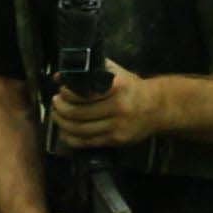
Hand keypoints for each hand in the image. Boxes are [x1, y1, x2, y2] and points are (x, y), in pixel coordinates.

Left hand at [51, 60, 168, 148]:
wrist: (157, 107)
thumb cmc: (132, 88)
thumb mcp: (115, 72)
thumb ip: (90, 70)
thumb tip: (60, 76)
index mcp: (117, 88)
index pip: (84, 94)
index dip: (68, 94)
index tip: (61, 91)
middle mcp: (118, 108)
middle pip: (79, 113)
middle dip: (61, 109)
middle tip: (56, 103)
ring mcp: (117, 126)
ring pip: (80, 129)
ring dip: (63, 123)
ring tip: (57, 116)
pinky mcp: (116, 140)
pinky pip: (88, 142)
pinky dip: (72, 138)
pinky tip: (65, 132)